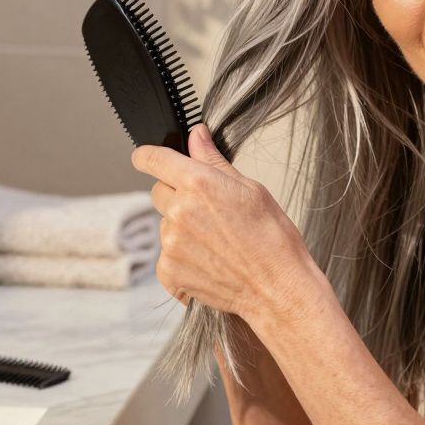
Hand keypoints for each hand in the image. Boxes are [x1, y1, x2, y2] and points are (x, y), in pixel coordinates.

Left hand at [132, 123, 314, 322]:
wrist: (278, 288)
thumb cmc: (272, 239)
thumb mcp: (250, 189)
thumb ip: (213, 161)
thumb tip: (196, 136)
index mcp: (198, 183)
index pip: (153, 159)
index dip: (147, 156)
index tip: (146, 158)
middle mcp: (179, 211)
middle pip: (158, 192)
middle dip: (176, 195)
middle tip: (207, 209)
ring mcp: (171, 243)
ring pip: (164, 224)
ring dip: (180, 228)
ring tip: (215, 241)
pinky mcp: (169, 271)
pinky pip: (165, 255)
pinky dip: (180, 257)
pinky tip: (208, 260)